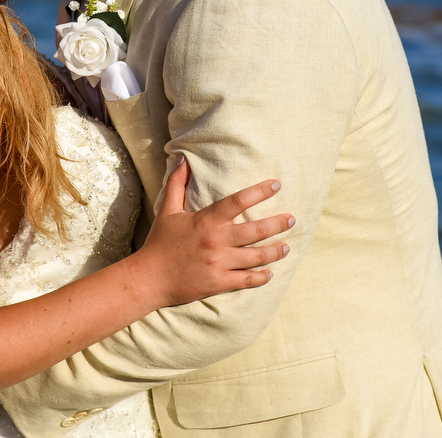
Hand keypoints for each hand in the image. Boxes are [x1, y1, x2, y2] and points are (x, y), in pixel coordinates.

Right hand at [132, 157, 294, 307]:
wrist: (149, 278)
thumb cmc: (159, 242)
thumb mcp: (168, 210)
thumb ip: (177, 184)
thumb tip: (183, 159)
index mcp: (206, 220)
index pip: (238, 201)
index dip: (260, 191)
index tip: (276, 185)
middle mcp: (216, 240)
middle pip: (256, 230)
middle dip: (278, 224)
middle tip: (292, 219)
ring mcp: (219, 263)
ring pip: (256, 256)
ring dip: (275, 251)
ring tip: (287, 247)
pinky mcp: (219, 283)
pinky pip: (247, 280)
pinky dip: (261, 277)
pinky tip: (270, 273)